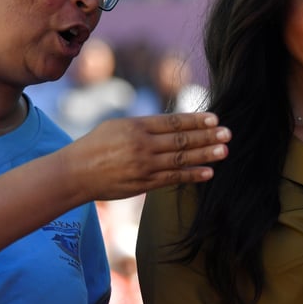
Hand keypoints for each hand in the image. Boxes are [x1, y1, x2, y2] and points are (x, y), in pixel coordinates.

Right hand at [61, 112, 229, 201]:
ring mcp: (143, 166)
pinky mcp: (143, 184)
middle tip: (228, 133)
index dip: (196, 121)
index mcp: (136, 126)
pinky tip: (208, 173)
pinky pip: (172, 178)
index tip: (215, 119)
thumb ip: (145, 125)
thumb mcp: (118, 125)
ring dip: (205, 155)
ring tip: (224, 151)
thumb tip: (174, 124)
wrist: (74, 173)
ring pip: (180, 159)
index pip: (173, 122)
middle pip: (181, 140)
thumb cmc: (96, 145)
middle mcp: (142, 145)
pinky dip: (191, 175)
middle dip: (207, 137)